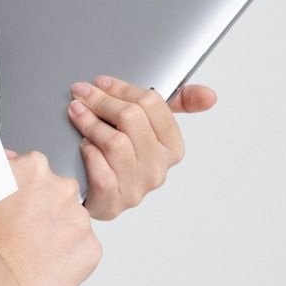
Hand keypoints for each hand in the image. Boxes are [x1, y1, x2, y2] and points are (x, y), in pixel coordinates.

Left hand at [10, 74, 217, 220]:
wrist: (95, 195)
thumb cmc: (121, 155)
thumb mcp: (149, 127)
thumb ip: (177, 105)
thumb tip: (209, 95)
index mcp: (172, 146)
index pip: (152, 104)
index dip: (122, 88)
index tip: (100, 82)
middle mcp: (158, 168)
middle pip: (131, 118)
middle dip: (102, 101)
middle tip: (81, 93)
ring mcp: (137, 188)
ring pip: (115, 142)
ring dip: (90, 123)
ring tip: (76, 113)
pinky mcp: (114, 203)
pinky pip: (102, 172)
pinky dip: (89, 154)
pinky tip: (83, 145)